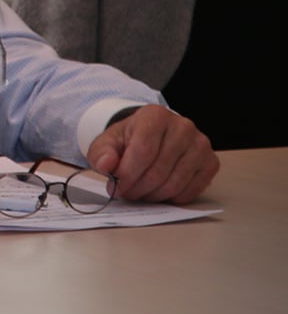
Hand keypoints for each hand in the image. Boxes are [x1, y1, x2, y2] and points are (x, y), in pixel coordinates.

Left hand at [85, 105, 216, 203]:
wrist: (152, 135)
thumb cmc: (130, 139)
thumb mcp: (108, 141)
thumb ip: (102, 152)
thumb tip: (106, 165)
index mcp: (155, 115)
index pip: (143, 152)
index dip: (127, 175)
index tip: (116, 187)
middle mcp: (183, 126)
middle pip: (158, 170)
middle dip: (138, 188)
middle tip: (126, 193)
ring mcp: (201, 144)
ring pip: (175, 183)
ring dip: (153, 195)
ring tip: (140, 192)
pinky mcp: (211, 162)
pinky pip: (191, 190)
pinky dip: (172, 197)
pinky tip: (159, 191)